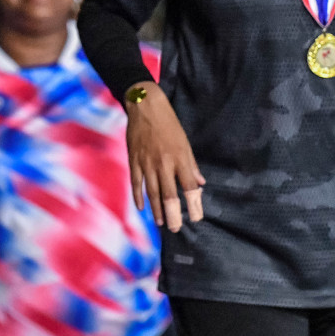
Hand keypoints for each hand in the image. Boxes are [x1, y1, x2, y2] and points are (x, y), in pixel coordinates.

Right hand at [124, 84, 204, 232]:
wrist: (145, 107)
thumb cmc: (169, 124)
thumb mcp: (185, 142)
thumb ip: (191, 165)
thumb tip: (200, 182)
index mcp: (180, 159)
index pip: (189, 187)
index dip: (194, 204)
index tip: (197, 218)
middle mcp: (164, 164)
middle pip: (169, 195)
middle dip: (173, 214)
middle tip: (174, 228)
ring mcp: (147, 163)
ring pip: (152, 192)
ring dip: (157, 209)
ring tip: (160, 222)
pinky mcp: (134, 160)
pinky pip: (136, 183)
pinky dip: (138, 196)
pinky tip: (141, 207)